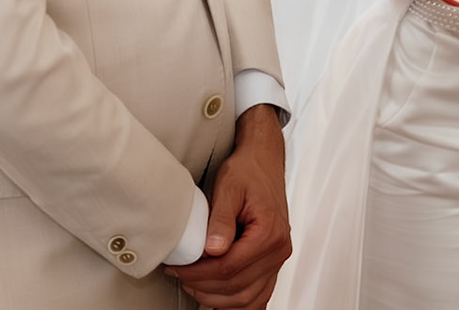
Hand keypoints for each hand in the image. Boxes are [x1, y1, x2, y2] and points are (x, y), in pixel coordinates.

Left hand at [167, 106, 291, 308]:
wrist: (264, 162)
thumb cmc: (248, 171)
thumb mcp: (229, 187)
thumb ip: (221, 219)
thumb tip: (212, 249)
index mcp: (269, 233)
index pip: (230, 267)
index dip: (199, 273)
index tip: (179, 268)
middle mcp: (279, 250)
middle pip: (238, 287)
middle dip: (204, 287)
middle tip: (181, 276)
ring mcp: (277, 259)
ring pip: (249, 298)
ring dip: (218, 299)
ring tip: (194, 286)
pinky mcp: (272, 262)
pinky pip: (258, 295)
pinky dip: (237, 301)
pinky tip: (217, 295)